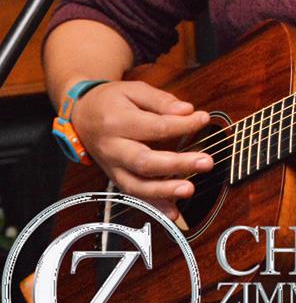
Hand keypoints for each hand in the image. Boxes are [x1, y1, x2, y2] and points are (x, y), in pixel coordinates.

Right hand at [71, 80, 213, 219]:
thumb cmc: (111, 101)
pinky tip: (174, 212)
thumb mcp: (133, 90)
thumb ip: (160, 100)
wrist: (82, 115)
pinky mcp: (116, 178)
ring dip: (165, 191)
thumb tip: (187, 110)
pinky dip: (155, 207)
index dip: (183, 125)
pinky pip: (135, 196)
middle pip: (144, 161)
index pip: (155, 127)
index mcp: (117, 122)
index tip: (203, 119)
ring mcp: (112, 167)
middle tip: (205, 161)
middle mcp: (112, 148)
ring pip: (137, 185)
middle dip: (177, 164)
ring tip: (189, 189)